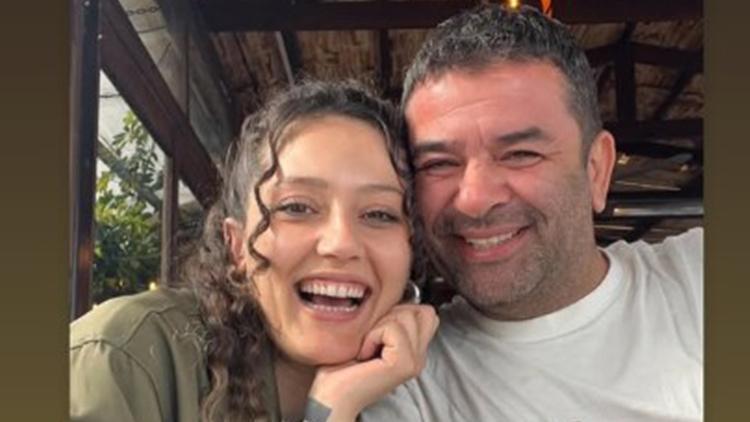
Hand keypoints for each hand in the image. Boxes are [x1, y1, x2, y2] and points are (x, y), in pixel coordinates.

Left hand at [307, 304, 438, 421]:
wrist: (331, 397)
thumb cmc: (341, 370)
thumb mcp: (370, 335)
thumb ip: (388, 320)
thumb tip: (395, 297)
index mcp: (413, 350)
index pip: (426, 313)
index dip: (401, 310)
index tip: (377, 329)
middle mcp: (418, 357)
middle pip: (421, 310)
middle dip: (392, 314)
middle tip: (372, 338)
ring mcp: (414, 361)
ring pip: (407, 316)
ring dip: (379, 326)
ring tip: (368, 347)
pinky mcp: (404, 363)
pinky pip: (393, 328)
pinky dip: (373, 336)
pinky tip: (365, 353)